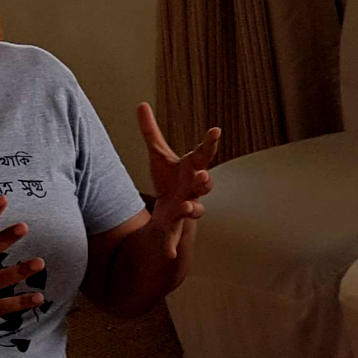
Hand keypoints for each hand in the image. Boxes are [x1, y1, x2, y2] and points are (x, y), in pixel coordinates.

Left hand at [139, 104, 219, 258]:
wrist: (170, 213)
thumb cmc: (169, 181)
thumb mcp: (158, 156)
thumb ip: (151, 132)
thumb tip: (141, 104)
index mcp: (192, 170)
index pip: (204, 154)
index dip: (210, 143)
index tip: (215, 130)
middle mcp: (194, 190)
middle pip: (204, 183)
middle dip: (205, 179)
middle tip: (203, 173)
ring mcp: (187, 209)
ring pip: (195, 209)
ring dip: (193, 208)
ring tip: (187, 206)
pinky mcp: (175, 227)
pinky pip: (174, 237)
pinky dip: (171, 246)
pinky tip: (167, 253)